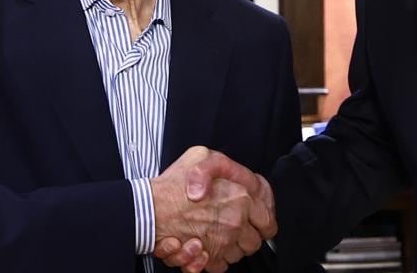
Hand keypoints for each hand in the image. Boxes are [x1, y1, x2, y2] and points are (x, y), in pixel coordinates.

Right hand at [151, 146, 275, 272]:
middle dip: (246, 238)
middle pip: (255, 242)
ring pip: (238, 255)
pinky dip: (213, 261)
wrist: (147, 208)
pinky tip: (204, 250)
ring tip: (214, 237)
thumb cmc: (172, 185)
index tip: (255, 223)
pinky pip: (220, 266)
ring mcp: (223, 241)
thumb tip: (236, 175)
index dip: (262, 223)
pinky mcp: (207, 257)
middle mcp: (235, 222)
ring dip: (229, 249)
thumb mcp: (200, 155)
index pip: (268, 220)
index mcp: (241, 197)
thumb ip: (223, 164)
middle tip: (233, 230)